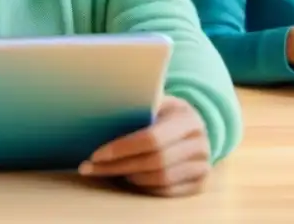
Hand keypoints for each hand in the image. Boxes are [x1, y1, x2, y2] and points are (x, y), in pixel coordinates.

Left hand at [79, 95, 211, 196]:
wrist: (194, 126)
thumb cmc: (164, 111)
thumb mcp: (157, 100)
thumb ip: (138, 103)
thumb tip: (101, 105)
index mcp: (187, 119)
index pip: (152, 138)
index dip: (122, 148)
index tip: (96, 154)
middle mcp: (200, 144)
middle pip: (155, 162)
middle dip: (119, 167)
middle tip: (90, 168)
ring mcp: (203, 166)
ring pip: (160, 179)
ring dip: (130, 178)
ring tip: (107, 171)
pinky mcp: (199, 184)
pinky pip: (166, 192)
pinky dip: (143, 187)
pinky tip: (127, 179)